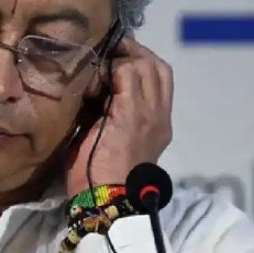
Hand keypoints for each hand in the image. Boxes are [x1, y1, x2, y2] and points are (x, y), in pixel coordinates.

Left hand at [65, 35, 173, 196]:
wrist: (107, 201)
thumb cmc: (100, 177)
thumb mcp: (110, 139)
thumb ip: (109, 113)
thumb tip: (93, 90)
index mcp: (158, 125)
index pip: (159, 79)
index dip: (137, 62)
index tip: (113, 58)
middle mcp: (160, 116)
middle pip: (157, 66)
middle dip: (132, 52)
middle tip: (107, 51)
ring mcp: (149, 113)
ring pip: (145, 65)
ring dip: (121, 57)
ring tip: (100, 60)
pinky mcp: (132, 113)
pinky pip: (127, 73)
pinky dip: (110, 68)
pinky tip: (94, 75)